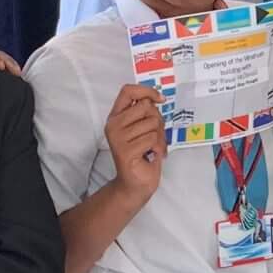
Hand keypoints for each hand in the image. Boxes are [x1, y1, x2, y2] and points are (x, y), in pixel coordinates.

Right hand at [102, 83, 166, 201]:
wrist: (135, 182)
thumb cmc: (143, 153)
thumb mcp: (144, 127)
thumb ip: (146, 112)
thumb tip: (156, 98)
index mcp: (116, 116)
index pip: (128, 91)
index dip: (147, 90)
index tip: (160, 99)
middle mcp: (113, 125)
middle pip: (145, 107)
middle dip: (157, 120)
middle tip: (154, 136)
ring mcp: (117, 138)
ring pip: (152, 123)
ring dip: (158, 136)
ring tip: (151, 147)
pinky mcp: (125, 150)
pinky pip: (152, 138)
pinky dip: (157, 147)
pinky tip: (150, 154)